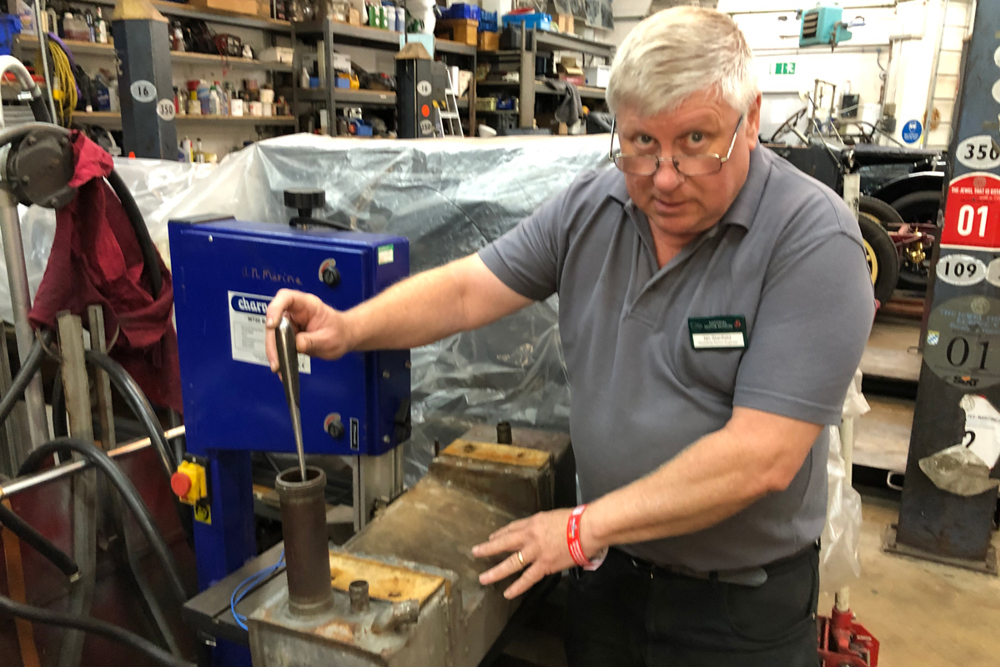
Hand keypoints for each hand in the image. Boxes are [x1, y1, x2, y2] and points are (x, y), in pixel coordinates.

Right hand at [264, 289, 352, 370]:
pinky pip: (278, 342)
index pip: (286, 298)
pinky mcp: (288, 333)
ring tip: (278, 366)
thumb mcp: (328, 340)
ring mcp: (291, 322)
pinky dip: (277, 354)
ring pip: (274, 333)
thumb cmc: (339, 332)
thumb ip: (312, 341)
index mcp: (308, 305)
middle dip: (273, 340)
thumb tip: (296, 345)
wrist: (344, 337)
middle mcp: (296, 311)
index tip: (272, 324)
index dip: (275, 309)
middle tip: (276, 358)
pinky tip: (280, 365)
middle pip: (275, 320)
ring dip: (273, 350)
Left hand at [472, 509, 602, 599]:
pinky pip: (527, 578)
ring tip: (484, 579)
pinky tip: (507, 594)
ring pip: (511, 563)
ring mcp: (535, 552)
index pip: (512, 528)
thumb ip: (541, 525)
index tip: (492, 538)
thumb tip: (538, 531)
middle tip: (475, 553)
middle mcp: (530, 537)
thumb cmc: (574, 520)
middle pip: (504, 543)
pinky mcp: (544, 566)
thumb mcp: (552, 517)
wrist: (586, 528)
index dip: (500, 534)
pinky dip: (517, 587)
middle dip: (488, 549)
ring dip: (496, 572)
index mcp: (532, 523)